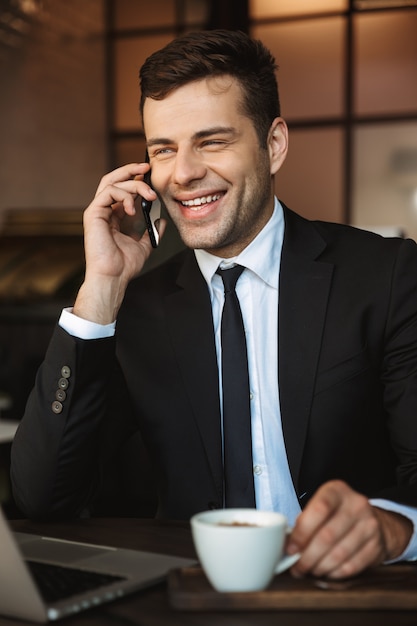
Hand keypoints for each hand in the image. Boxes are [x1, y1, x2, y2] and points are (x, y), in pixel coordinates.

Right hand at [73, 163, 161, 323]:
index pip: (122, 189)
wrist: (113, 277)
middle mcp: (103, 211)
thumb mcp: (144, 246)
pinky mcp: (93, 213)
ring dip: (134, 185)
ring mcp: (97, 211)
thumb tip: (160, 220)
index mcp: (113, 217)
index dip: (135, 179)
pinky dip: (124, 196)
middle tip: (147, 168)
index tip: (149, 175)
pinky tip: (134, 209)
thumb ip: (151, 232)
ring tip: (149, 196)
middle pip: (113, 180)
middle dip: (130, 170)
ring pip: (112, 183)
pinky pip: (108, 192)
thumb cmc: (124, 266)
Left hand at [286, 480, 412, 578]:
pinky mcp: (376, 545)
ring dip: (320, 567)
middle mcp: (356, 504)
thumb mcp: (321, 506)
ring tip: (310, 570)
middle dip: (308, 557)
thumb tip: (287, 544)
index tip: (291, 549)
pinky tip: (327, 572)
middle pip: (328, 536)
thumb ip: (305, 520)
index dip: (302, 532)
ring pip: (339, 554)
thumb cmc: (337, 514)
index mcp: (337, 491)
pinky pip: (352, 566)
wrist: (371, 520)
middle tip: (297, 567)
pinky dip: (335, 573)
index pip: (319, 510)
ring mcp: (369, 525)